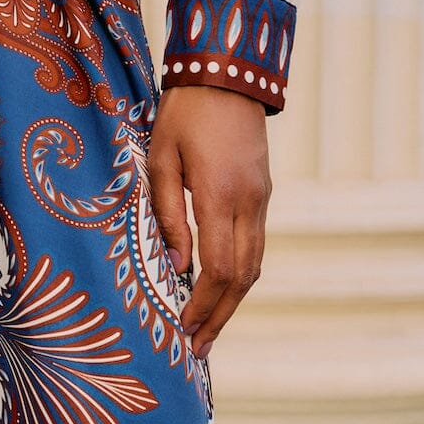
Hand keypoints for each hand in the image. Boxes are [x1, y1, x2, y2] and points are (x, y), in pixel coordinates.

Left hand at [147, 85, 270, 360]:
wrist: (227, 75)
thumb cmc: (182, 115)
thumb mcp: (160, 161)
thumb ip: (166, 216)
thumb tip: (174, 268)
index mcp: (222, 197)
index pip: (219, 269)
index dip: (203, 305)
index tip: (183, 330)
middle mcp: (250, 204)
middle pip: (243, 278)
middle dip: (220, 316)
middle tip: (198, 348)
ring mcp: (262, 200)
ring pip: (255, 265)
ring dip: (233, 302)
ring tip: (208, 330)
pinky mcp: (263, 194)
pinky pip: (255, 246)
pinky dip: (240, 276)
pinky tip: (220, 291)